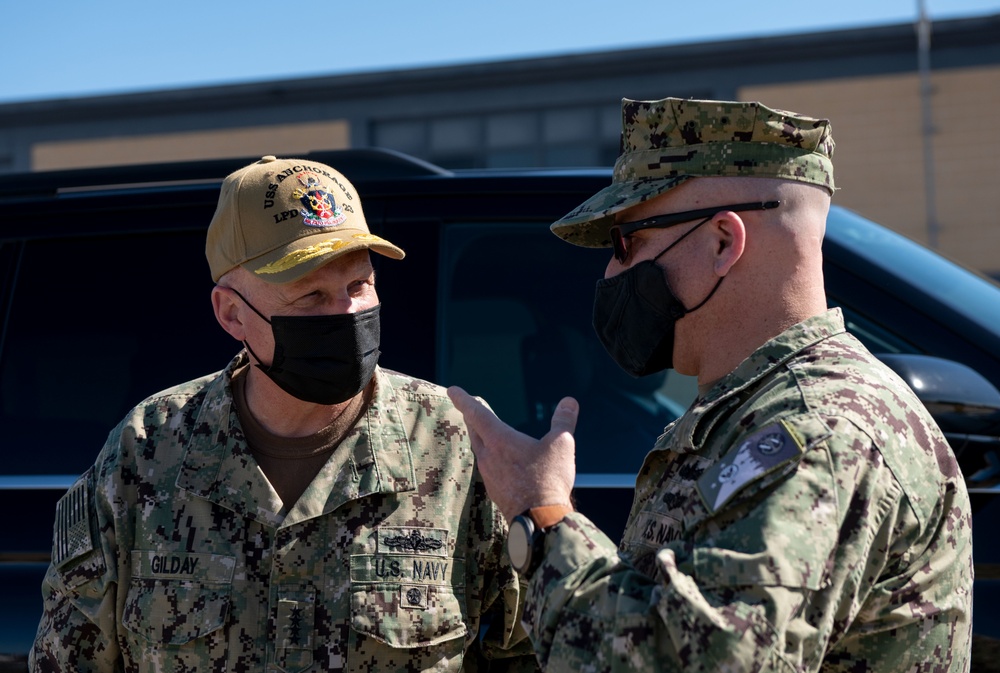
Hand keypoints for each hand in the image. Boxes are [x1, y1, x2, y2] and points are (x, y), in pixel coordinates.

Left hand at [447, 386, 578, 521]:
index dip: (464, 399)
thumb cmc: (548, 479)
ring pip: (481, 451)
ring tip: (487, 434)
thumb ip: (563, 421)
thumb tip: (569, 402)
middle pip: (475, 432)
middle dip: (471, 418)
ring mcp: (490, 475)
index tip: (452, 389)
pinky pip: (489, 469)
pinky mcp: (495, 491)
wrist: (539, 521)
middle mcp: (489, 456)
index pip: (477, 413)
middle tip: (469, 409)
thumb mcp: (561, 445)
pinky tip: (502, 464)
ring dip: (482, 439)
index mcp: (500, 440)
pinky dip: (493, 459)